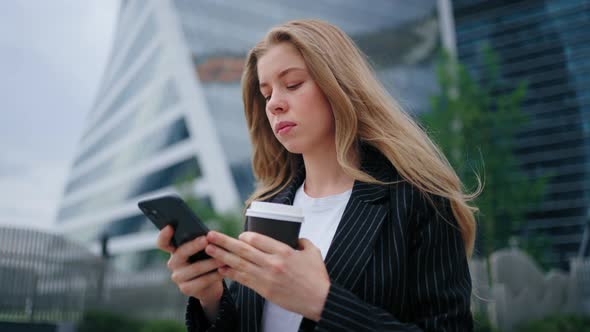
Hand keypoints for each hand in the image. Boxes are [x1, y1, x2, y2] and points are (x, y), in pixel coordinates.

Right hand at [156, 225, 224, 304]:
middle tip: (206, 240)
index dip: (164, 235)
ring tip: (223, 258)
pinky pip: (202, 281)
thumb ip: (201, 242)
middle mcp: (173, 263)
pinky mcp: (185, 289)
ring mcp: (177, 277)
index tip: (169, 227)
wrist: (209, 285)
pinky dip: (214, 275)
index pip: (163, 242)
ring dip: (211, 262)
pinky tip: (223, 271)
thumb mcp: (202, 250)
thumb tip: (208, 234)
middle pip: (180, 253)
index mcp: (174, 250)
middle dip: (194, 245)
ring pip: (195, 268)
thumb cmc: (206, 261)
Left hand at [205, 231, 330, 321]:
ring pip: (240, 265)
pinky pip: (244, 280)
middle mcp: (272, 263)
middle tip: (210, 235)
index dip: (245, 236)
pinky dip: (231, 274)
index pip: (257, 239)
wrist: (320, 300)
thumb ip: (301, 242)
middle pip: (243, 250)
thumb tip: (294, 237)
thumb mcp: (312, 252)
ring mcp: (267, 278)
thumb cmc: (317, 276)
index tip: (238, 236)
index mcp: (284, 251)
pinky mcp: (265, 291)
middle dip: (224, 242)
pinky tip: (221, 269)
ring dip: (222, 257)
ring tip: (209, 250)